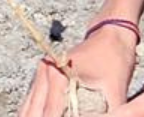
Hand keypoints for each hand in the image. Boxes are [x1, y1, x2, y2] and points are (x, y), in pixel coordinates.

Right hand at [20, 24, 139, 115]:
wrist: (108, 35)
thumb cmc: (113, 59)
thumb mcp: (115, 90)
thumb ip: (105, 112)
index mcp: (59, 76)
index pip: (51, 113)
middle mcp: (45, 74)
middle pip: (33, 111)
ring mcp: (41, 73)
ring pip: (28, 106)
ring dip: (31, 116)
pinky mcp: (43, 75)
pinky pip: (31, 99)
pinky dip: (32, 112)